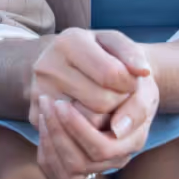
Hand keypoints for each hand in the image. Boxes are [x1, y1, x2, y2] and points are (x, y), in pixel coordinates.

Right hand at [28, 28, 147, 119]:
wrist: (65, 63)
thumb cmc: (98, 53)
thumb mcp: (118, 46)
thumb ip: (134, 57)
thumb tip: (142, 73)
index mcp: (68, 41)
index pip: (112, 74)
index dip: (130, 83)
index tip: (130, 80)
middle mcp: (47, 66)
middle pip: (102, 102)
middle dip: (119, 102)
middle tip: (117, 93)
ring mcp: (39, 92)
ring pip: (90, 123)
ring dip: (107, 120)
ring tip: (104, 103)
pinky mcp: (36, 116)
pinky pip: (75, 136)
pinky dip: (90, 131)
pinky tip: (89, 114)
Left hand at [34, 69, 159, 178]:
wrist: (123, 77)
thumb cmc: (127, 68)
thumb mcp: (133, 62)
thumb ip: (132, 92)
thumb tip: (117, 127)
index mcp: (134, 137)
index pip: (103, 147)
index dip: (78, 129)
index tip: (61, 103)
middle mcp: (119, 154)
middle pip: (84, 161)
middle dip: (61, 133)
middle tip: (47, 103)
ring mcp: (101, 161)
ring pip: (71, 170)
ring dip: (52, 141)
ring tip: (44, 111)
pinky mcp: (83, 162)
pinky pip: (59, 173)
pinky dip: (47, 154)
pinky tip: (43, 125)